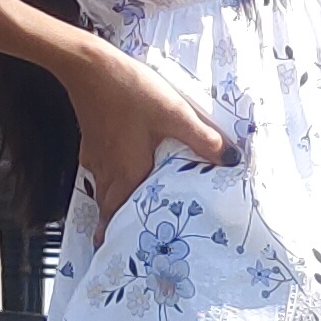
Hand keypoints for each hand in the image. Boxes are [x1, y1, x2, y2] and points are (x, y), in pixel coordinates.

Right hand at [69, 44, 231, 243]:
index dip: (119, 239)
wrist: (88, 65)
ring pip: (104, 191)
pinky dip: (111, 179)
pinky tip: (123, 170)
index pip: (119, 218)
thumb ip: (204, 139)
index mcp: (127, 174)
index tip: (124, 256)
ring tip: (128, 212)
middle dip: (116, 227)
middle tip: (126, 241)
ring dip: (114, 204)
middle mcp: (108, 172)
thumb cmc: (130, 92)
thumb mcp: (174, 114)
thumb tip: (233, 160)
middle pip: (109, 209)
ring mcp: (96, 156)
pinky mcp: (91, 140)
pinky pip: (101, 171)